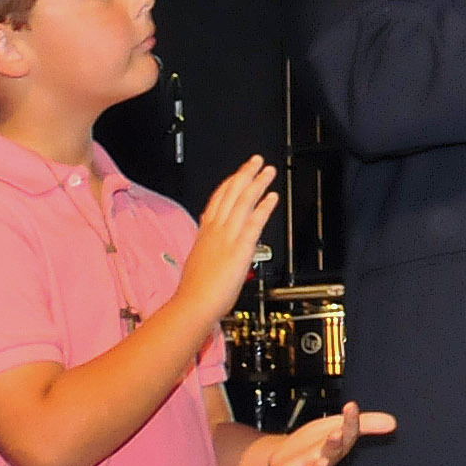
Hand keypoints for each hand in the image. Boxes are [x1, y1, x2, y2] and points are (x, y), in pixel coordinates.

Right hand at [178, 157, 279, 318]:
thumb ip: (206, 248)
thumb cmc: (194, 291)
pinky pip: (254, 222)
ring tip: (268, 170)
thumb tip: (210, 244)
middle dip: (244, 175)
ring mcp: (227, 237)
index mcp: (204, 233)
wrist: (192, 304)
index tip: (238, 174)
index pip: (217, 201)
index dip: (229, 185)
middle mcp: (215, 230)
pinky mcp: (240, 247)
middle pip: (230, 195)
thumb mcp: (198, 262)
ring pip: (243, 202)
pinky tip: (272, 196)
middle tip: (256, 160)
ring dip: (257, 184)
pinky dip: (264, 207)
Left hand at [241, 401, 396, 465]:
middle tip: (337, 433)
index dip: (351, 421)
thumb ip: (364, 423)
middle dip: (335, 443)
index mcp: (339, 444)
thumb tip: (392, 421)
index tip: (350, 407)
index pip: (349, 432)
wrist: (284, 459)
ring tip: (320, 462)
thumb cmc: (313, 443)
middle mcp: (326, 457)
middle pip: (334, 451)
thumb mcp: (338, 426)